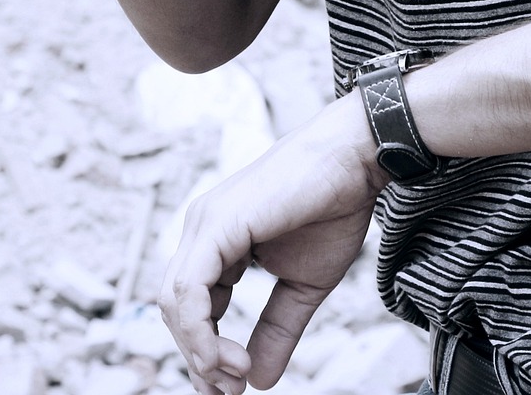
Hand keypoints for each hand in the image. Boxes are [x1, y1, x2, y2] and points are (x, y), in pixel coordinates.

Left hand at [160, 95, 388, 394]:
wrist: (355, 159)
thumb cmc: (335, 207)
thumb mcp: (304, 284)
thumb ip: (278, 329)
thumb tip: (260, 382)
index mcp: (218, 241)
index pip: (193, 307)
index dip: (207, 352)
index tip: (234, 389)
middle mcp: (202, 230)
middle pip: (177, 310)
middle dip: (199, 359)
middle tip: (230, 392)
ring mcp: (205, 223)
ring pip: (175, 303)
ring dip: (199, 352)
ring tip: (235, 377)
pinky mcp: (216, 224)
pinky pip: (189, 289)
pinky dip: (200, 331)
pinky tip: (226, 357)